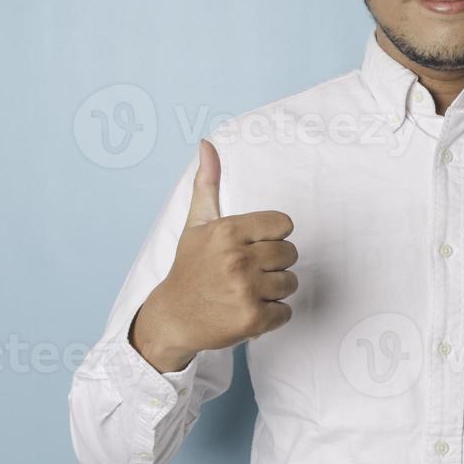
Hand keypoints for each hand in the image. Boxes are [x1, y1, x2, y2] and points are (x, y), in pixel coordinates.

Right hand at [131, 139, 298, 370]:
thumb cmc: (189, 269)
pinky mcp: (252, 320)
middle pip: (290, 254)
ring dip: (274, 291)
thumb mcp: (196, 225)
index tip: (253, 247)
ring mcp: (245, 290)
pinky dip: (272, 316)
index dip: (272, 237)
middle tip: (248, 273)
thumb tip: (207, 143)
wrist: (172, 318)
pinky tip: (247, 310)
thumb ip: (207, 184)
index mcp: (228, 231)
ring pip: (291, 283)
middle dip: (274, 265)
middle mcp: (237, 259)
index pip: (284, 225)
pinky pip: (286, 312)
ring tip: (247, 292)